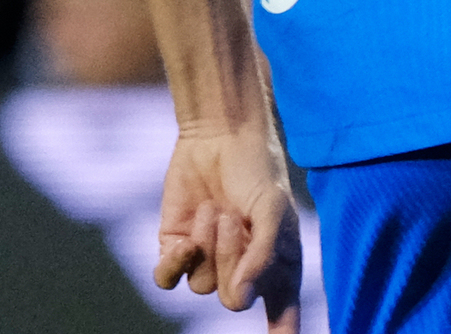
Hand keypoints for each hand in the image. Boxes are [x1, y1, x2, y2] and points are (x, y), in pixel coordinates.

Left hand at [156, 122, 300, 329]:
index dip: (282, 333)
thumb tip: (241, 298)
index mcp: (278, 262)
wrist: (220, 136)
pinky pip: (167, 280)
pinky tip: (182, 242)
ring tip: (215, 211)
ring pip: (200, 288)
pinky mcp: (176, 249)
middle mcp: (243, 268)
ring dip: (207, 249)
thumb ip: (262, 254)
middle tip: (235, 220)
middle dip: (232, 260)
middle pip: (234, 299)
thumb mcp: (273, 209)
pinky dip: (173, 265)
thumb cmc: (258, 170)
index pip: (282, 311)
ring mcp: (208, 261)